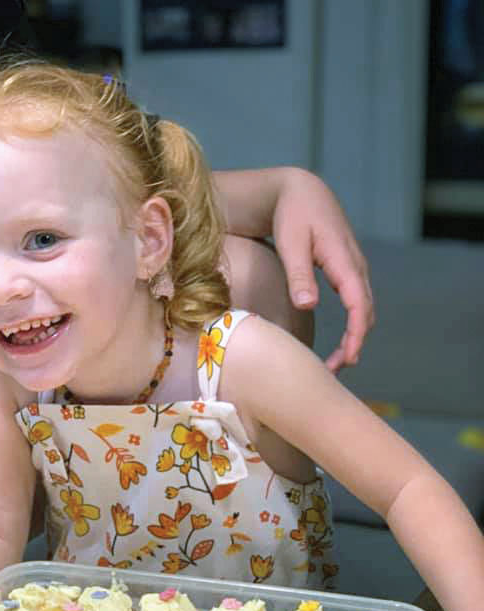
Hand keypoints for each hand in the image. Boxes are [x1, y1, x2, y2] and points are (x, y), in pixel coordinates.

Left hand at [271, 168, 373, 371]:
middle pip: (366, 313)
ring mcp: (353, 269)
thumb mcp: (291, 242)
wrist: (300, 191)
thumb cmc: (292, 214)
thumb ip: (299, 274)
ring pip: (363, 310)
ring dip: (354, 338)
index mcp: (345, 261)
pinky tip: (339, 344)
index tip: (346, 360)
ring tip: (336, 365)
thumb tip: (308, 306)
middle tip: (333, 373)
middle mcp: (356, 267)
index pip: (359, 306)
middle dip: (354, 345)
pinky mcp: (346, 272)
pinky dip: (352, 327)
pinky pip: (356, 304)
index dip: (355, 335)